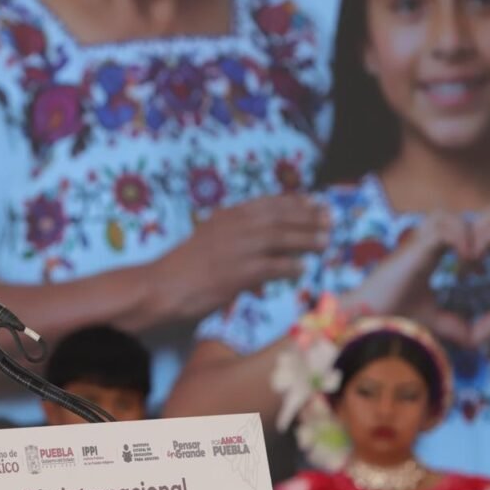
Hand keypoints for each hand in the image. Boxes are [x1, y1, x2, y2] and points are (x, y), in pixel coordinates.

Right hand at [157, 194, 330, 317]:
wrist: (161, 286)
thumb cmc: (180, 269)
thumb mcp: (206, 241)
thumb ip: (232, 239)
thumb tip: (257, 252)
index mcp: (226, 216)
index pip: (267, 204)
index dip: (294, 203)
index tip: (313, 203)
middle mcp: (235, 226)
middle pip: (280, 217)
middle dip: (308, 217)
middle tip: (329, 219)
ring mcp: (239, 248)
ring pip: (283, 238)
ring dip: (307, 239)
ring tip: (324, 241)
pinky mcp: (241, 271)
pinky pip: (275, 266)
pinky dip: (291, 266)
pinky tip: (303, 268)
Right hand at [341, 211, 471, 344]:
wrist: (368, 317)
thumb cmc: (393, 316)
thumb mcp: (432, 319)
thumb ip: (452, 324)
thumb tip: (473, 340)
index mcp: (426, 256)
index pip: (452, 232)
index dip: (470, 244)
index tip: (478, 273)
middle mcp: (420, 246)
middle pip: (448, 216)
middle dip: (470, 233)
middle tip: (477, 261)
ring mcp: (415, 245)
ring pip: (445, 216)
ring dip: (465, 233)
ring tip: (472, 259)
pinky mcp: (413, 250)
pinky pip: (443, 230)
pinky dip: (460, 241)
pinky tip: (465, 263)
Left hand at [469, 203, 489, 344]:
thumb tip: (471, 340)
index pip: (482, 239)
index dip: (465, 251)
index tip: (460, 277)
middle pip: (488, 219)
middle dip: (467, 235)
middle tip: (461, 263)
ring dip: (473, 233)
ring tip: (467, 259)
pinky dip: (479, 241)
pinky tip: (474, 262)